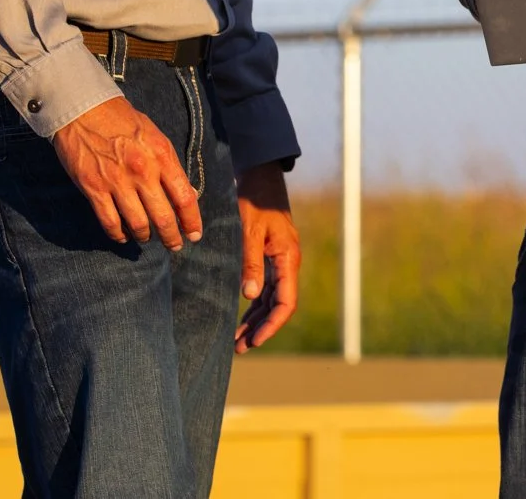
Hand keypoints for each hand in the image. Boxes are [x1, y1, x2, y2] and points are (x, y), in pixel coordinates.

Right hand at [51, 96, 200, 249]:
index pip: (185, 197)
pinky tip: (123, 237)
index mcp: (162, 157)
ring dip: (145, 236)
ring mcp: (117, 182)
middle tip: (174, 246)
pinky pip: (110, 222)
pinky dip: (118, 235)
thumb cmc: (123, 120)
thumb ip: (168, 164)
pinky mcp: (94, 189)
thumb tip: (183, 191)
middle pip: (163, 217)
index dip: (191, 221)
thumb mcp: (155, 136)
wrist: (84, 110)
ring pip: (138, 223)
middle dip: (171, 237)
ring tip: (147, 239)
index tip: (194, 234)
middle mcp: (143, 172)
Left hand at [234, 163, 299, 352]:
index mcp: (288, 258)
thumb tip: (250, 296)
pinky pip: (265, 288)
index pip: (286, 301)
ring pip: (271, 299)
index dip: (272, 324)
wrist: (260, 178)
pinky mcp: (269, 257)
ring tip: (237, 341)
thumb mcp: (249, 231)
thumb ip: (251, 263)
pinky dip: (253, 305)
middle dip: (261, 328)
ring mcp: (279, 261)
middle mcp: (287, 263)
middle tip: (239, 349)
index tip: (254, 341)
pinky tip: (241, 318)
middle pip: (278, 305)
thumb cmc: (254, 201)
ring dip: (256, 320)